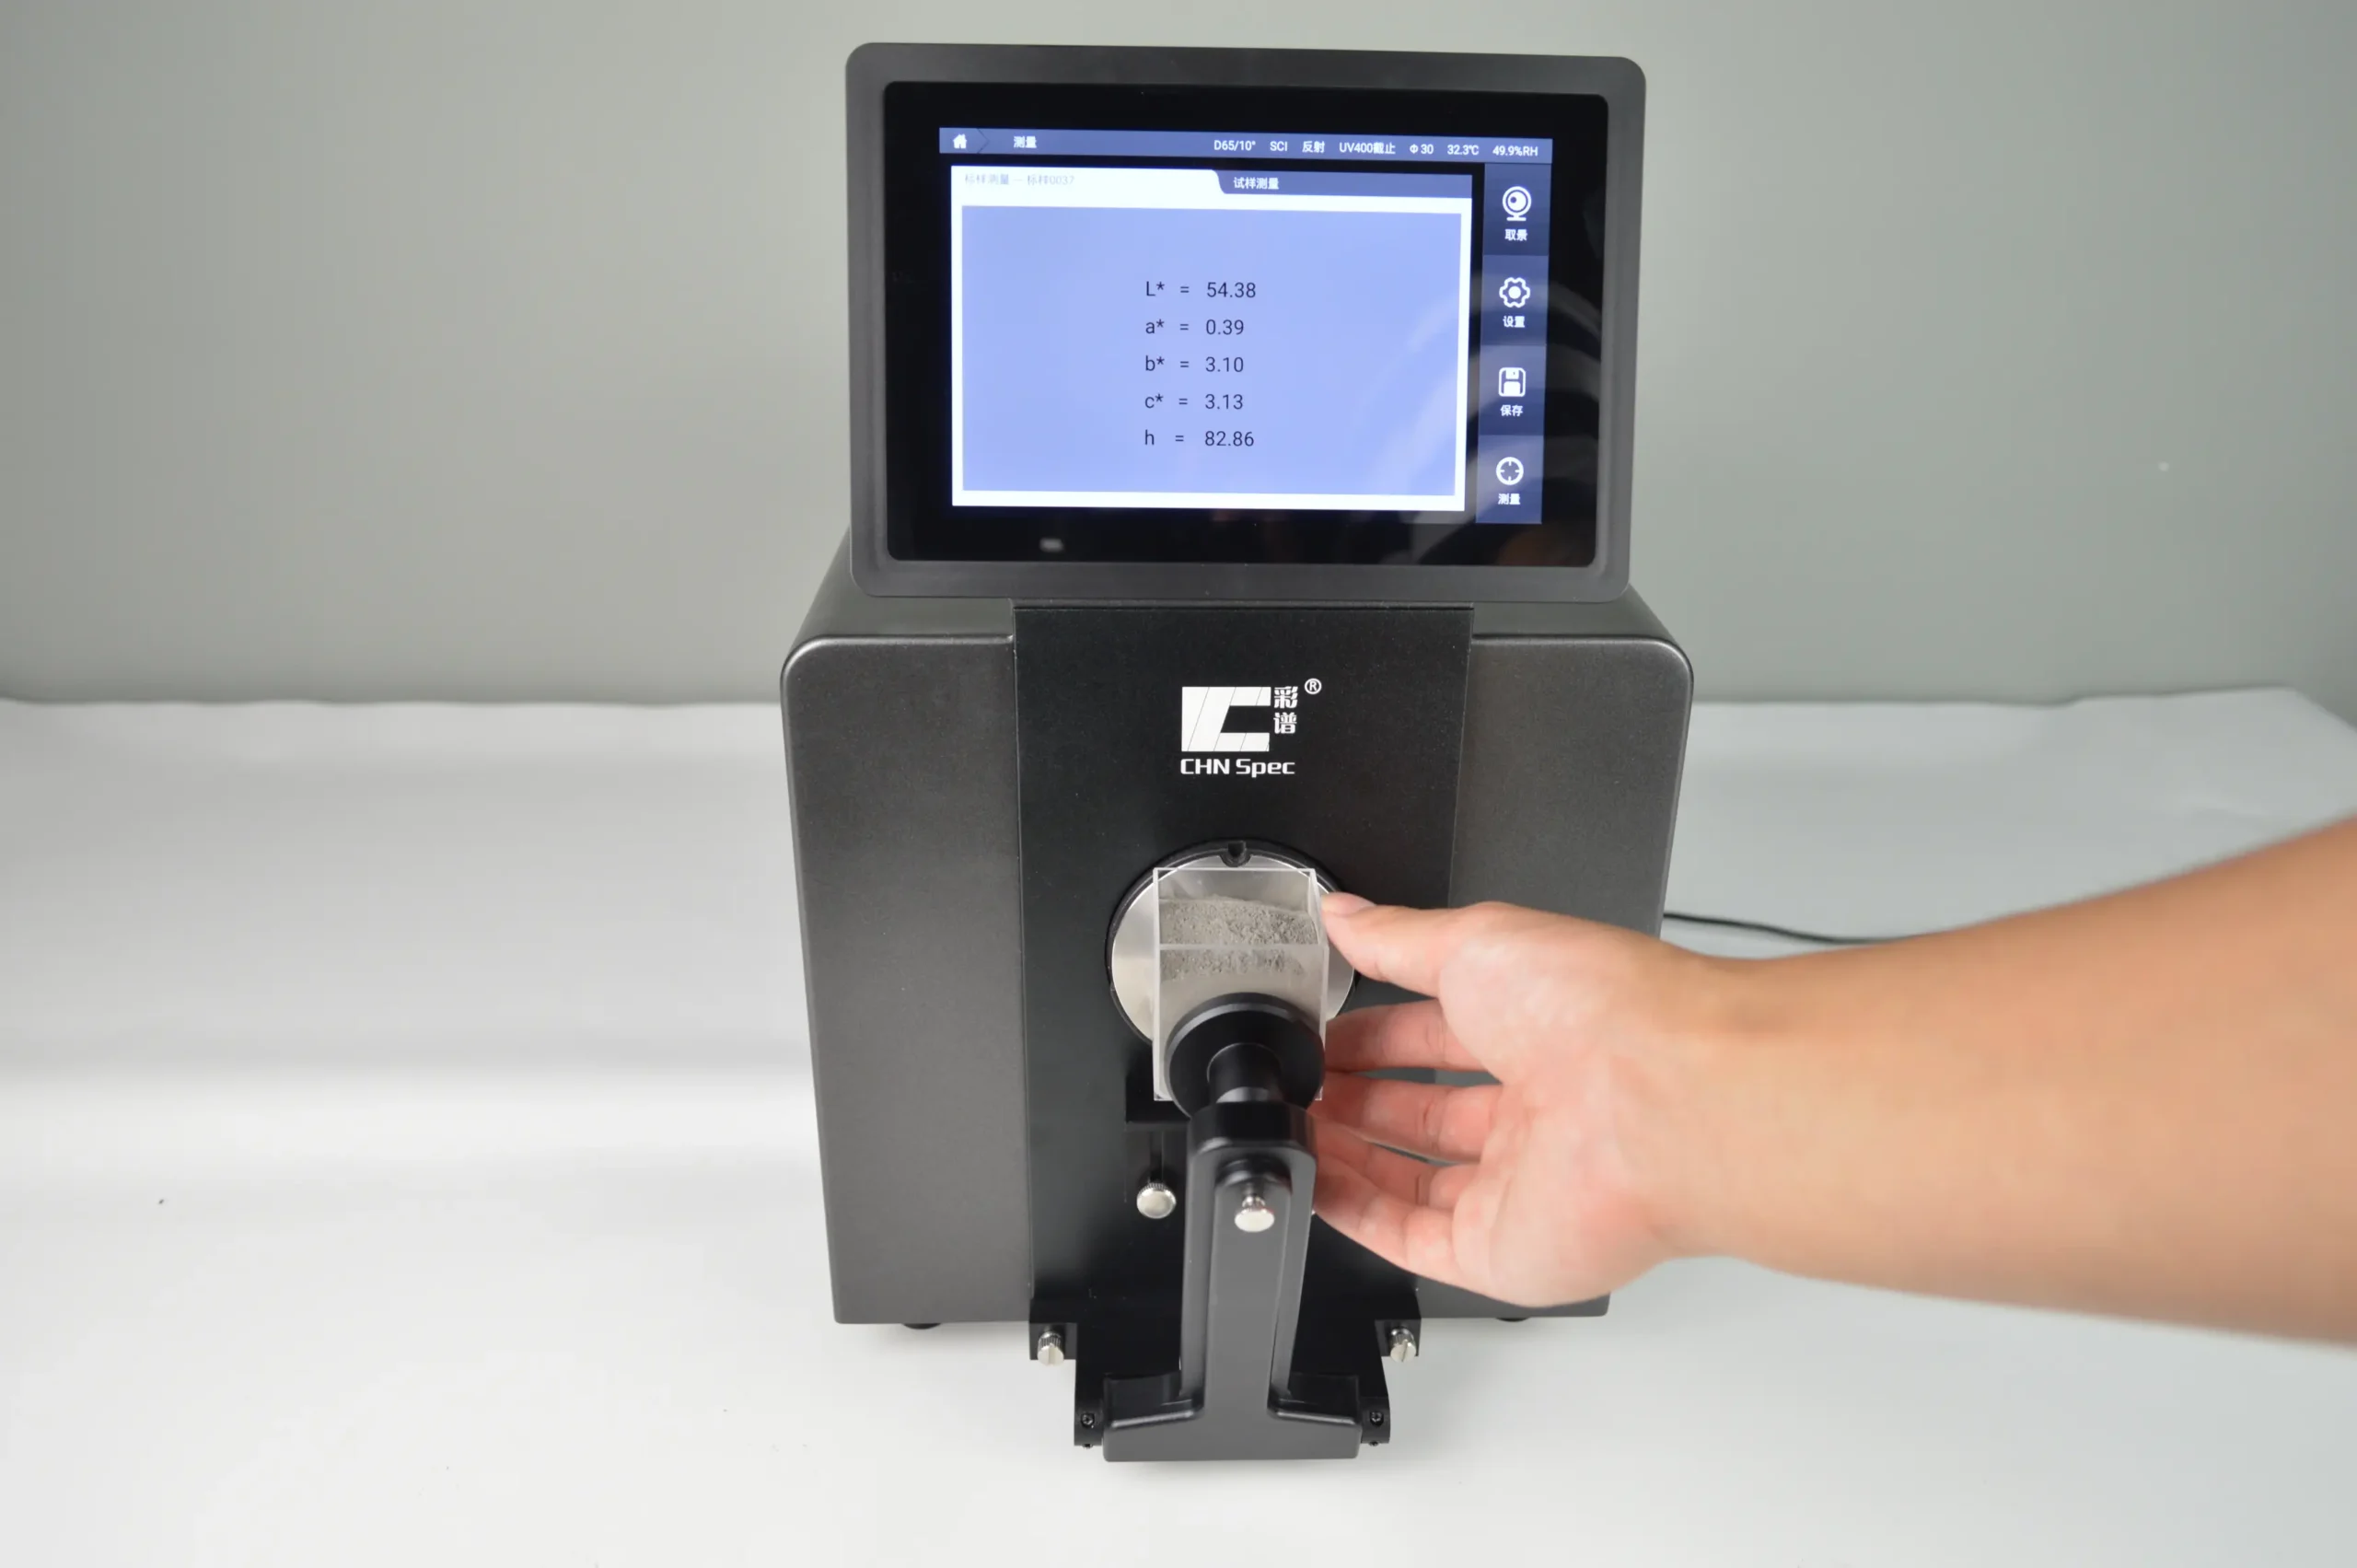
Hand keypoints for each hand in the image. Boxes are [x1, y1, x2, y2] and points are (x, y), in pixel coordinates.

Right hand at [1310, 894, 1721, 1306]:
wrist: (1659, 1100)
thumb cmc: (1601, 1011)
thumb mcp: (1477, 941)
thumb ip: (1399, 937)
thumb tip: (1345, 914)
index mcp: (1536, 1029)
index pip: (1434, 1034)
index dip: (1370, 1034)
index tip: (1316, 1027)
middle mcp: (1534, 1111)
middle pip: (1421, 1111)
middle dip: (1352, 1094)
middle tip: (1293, 1079)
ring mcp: (1519, 1185)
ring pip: (1410, 1179)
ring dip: (1343, 1153)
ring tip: (1286, 1124)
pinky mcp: (1502, 1250)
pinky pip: (1409, 1239)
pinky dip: (1353, 1213)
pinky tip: (1312, 1182)